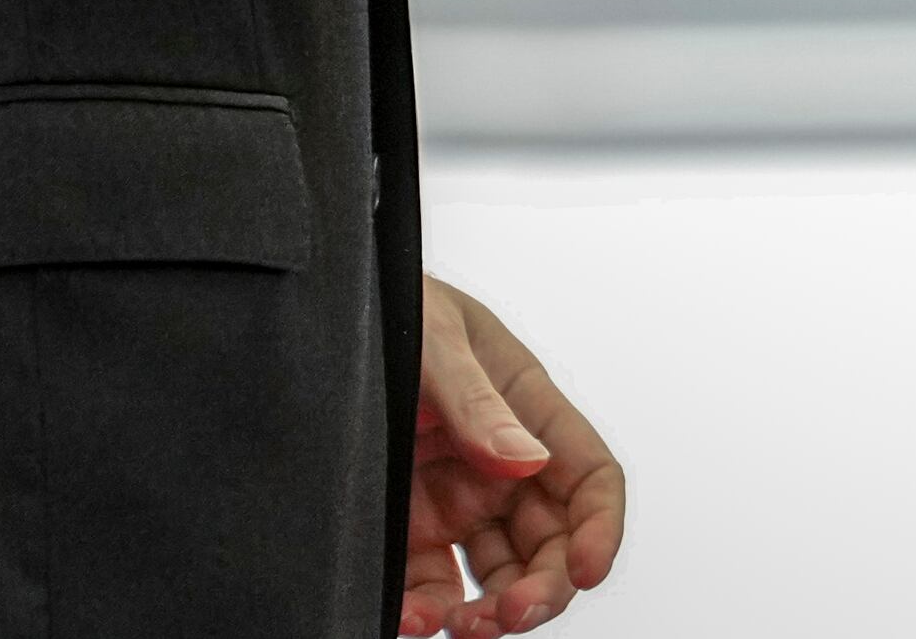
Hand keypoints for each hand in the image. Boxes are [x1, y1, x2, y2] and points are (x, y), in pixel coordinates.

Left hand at [404, 278, 623, 638]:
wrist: (315, 324)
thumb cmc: (389, 308)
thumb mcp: (436, 342)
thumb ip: (479, 403)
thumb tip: (526, 460)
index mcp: (528, 410)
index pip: (589, 477)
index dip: (600, 527)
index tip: (586, 570)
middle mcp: (502, 464)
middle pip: (551, 543)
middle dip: (542, 588)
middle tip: (510, 614)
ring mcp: (456, 501)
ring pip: (498, 576)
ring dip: (490, 612)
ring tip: (462, 626)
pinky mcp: (409, 530)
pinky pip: (432, 586)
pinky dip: (429, 614)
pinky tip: (413, 618)